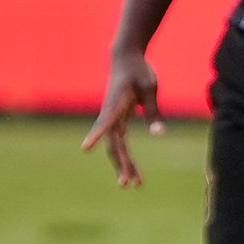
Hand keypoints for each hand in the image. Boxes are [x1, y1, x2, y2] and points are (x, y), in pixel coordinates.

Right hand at [81, 48, 162, 185]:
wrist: (127, 58)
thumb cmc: (139, 71)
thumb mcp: (150, 88)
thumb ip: (153, 111)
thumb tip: (159, 135)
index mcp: (115, 104)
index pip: (105, 122)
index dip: (95, 135)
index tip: (84, 148)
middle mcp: (110, 114)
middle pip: (113, 144)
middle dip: (120, 164)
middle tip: (128, 184)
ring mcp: (113, 119)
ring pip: (116, 147)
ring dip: (124, 165)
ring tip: (136, 185)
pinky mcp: (118, 120)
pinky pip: (121, 143)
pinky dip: (127, 157)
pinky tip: (135, 172)